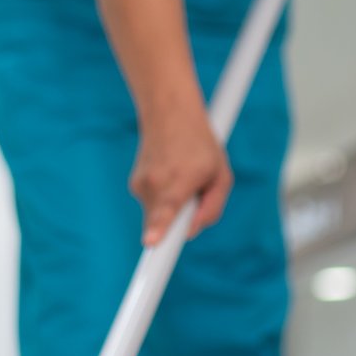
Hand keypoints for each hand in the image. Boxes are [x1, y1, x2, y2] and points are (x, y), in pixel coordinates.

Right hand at [129, 100, 230, 246]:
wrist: (168, 113)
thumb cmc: (200, 145)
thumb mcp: (220, 175)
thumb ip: (212, 208)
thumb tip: (191, 233)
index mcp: (180, 180)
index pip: (166, 210)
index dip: (157, 229)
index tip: (149, 242)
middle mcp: (155, 184)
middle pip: (168, 224)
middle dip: (183, 218)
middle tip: (194, 189)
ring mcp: (140, 185)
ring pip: (160, 215)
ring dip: (174, 205)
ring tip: (181, 175)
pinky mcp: (134, 186)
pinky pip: (153, 205)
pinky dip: (163, 197)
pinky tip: (170, 173)